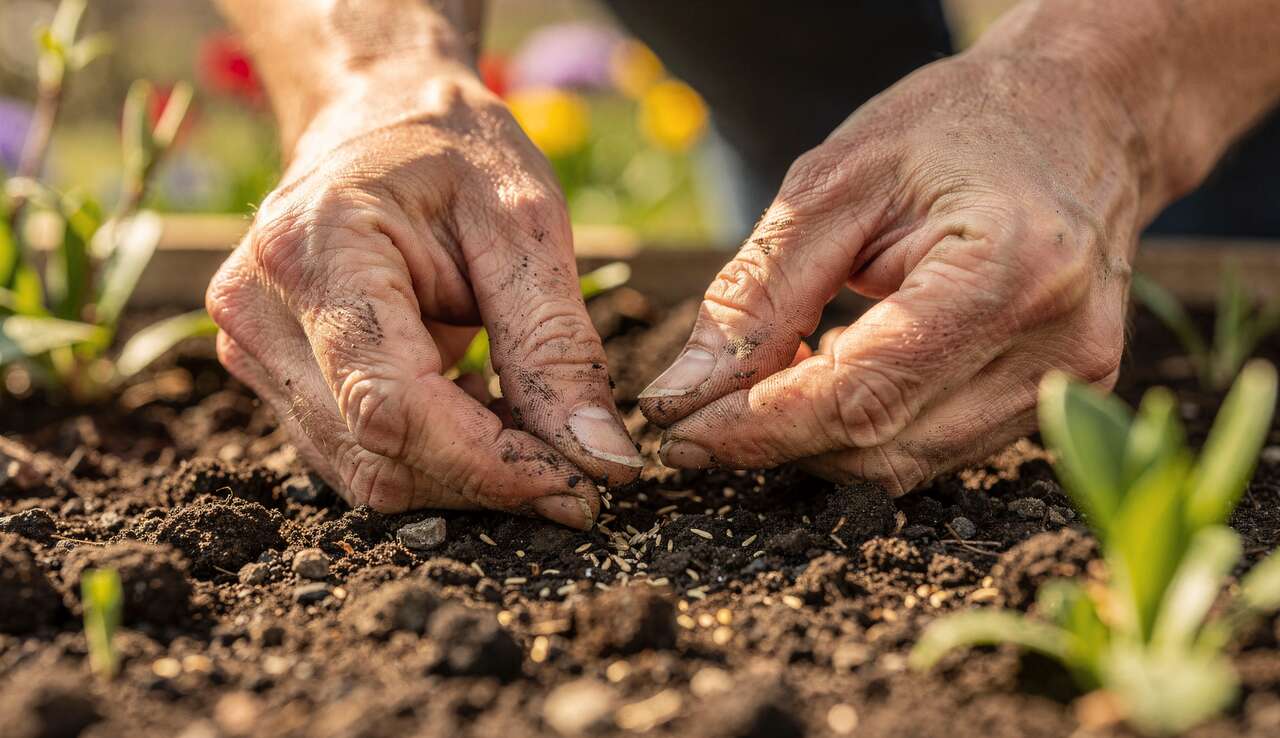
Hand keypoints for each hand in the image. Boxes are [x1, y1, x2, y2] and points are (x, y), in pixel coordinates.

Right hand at [207, 73, 639, 525]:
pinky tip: (490, 424)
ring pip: (366, 470)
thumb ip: (557, 344)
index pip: (391, 404)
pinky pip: (357, 453)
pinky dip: (436, 459)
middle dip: (488, 479)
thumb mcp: (526, 222)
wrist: (377, 113)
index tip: (578, 487)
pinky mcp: (272, 374)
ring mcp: (253, 348)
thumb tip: (600, 460)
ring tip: (540, 440)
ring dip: (465, 477)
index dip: (487, 463)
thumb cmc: (454, 149)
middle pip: (377, 452)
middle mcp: (261, 310)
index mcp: (317, 249)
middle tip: (582, 475)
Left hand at [640, 50, 1139, 494]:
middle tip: (696, 415)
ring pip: (904, 462)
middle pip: (880, 446)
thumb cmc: (951, 130)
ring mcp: (1070, 382)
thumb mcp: (831, 184)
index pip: (859, 395)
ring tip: (765, 382)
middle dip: (774, 440)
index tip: (675, 434)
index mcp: (1008, 272)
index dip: (756, 429)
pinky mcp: (1061, 398)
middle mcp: (1058, 346)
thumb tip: (682, 397)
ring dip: (816, 439)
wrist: (1075, 118)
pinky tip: (834, 374)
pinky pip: (935, 447)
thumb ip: (756, 295)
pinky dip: (866, 426)